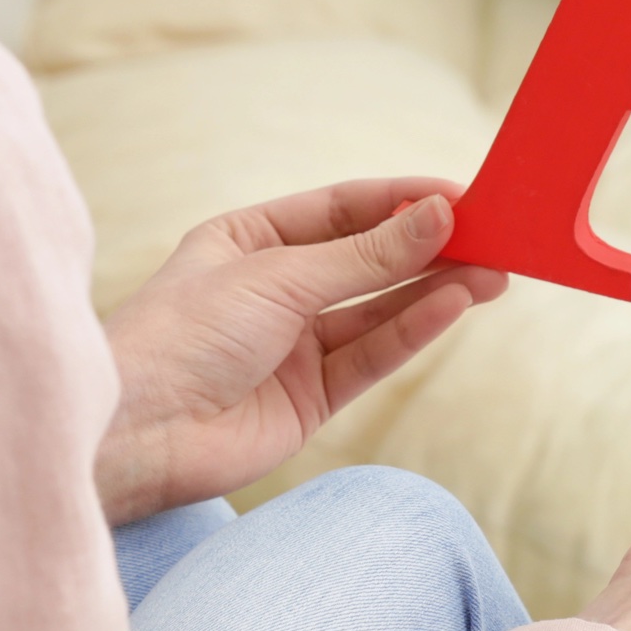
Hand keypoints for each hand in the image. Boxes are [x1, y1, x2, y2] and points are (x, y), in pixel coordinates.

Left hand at [96, 179, 507, 524]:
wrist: (133, 434)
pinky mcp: (309, 399)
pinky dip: (413, 331)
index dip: (403, 200)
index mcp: (249, 239)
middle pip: (369, 260)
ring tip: (495, 273)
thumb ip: (365, 255)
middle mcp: (275, 289)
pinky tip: (453, 305)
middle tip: (497, 235)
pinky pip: (372, 356)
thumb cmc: (181, 335)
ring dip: (435, 290)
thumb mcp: (279, 277)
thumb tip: (439, 215)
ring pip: (379, 309)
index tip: (465, 196)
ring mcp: (293, 347)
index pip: (343, 209)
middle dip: (431, 246)